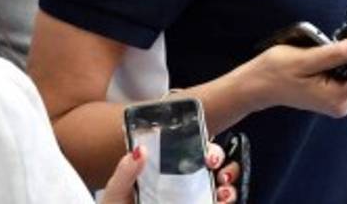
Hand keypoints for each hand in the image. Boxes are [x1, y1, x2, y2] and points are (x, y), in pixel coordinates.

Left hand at [99, 143, 238, 203]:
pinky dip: (226, 203)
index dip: (206, 148)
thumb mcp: (117, 192)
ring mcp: (194, 200)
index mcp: (167, 171)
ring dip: (230, 187)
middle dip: (224, 163)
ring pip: (223, 189)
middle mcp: (184, 186)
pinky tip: (219, 202)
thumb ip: (126, 172)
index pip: (193, 151)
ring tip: (223, 191)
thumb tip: (140, 150)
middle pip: (215, 167)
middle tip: (214, 167)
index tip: (207, 154)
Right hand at [244, 36, 346, 117]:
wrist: (257, 84)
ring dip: (336, 58)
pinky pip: (340, 73)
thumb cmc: (274, 74)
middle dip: (345, 55)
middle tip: (321, 50)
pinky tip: (314, 61)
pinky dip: (330, 63)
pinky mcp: (330, 94)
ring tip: (313, 56)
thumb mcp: (305, 59)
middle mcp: (339, 104)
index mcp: (337, 99)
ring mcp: (334, 100)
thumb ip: (336, 54)